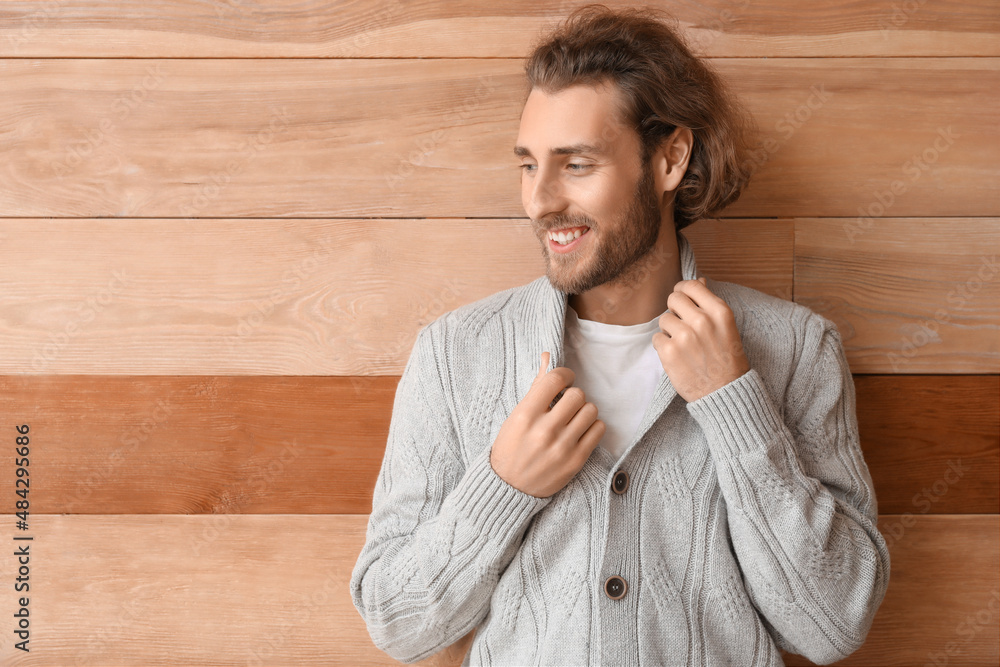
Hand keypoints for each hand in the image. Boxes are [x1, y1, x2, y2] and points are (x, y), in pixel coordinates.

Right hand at [489, 351, 605, 497]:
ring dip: (583, 410)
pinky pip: (598, 430)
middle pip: (577, 394)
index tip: (564, 380)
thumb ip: (536, 388)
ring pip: (590, 410)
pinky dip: (592, 426)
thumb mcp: (516, 416)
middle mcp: (544, 430)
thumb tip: (548, 356)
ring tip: (573, 418)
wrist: (509, 488)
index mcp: (525, 415)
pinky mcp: (576, 461)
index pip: (554, 379)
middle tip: (565, 404)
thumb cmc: (511, 447)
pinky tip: (580, 431)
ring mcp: (562, 447)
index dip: (564, 374)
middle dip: (573, 395)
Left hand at [652, 277, 749, 402]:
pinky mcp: (669, 352)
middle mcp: (702, 321)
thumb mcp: (726, 327)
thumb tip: (700, 281)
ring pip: (664, 319)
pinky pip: (656, 338)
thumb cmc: (727, 360)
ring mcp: (684, 337)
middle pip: (673, 299)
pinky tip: (677, 356)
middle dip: (675, 310)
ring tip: (684, 344)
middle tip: (683, 325)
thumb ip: (710, 304)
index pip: (691, 286)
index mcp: (719, 312)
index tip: (683, 299)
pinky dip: (663, 346)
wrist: (724, 392)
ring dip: (669, 330)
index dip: (684, 291)